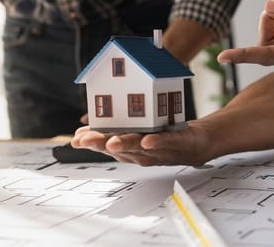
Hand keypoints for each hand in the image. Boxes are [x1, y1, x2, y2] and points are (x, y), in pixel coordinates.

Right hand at [70, 120, 214, 165]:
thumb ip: (113, 129)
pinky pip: (166, 142)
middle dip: (101, 145)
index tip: (76, 139)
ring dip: (125, 145)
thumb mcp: (136, 132)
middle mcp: (142, 151)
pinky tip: (147, 141)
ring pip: (139, 147)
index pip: (107, 145)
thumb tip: (86, 123)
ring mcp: (159, 148)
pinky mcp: (177, 141)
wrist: (197, 145)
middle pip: (120, 149)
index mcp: (131, 148)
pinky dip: (156, 142)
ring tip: (111, 142)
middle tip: (85, 141)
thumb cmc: (164, 138)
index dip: (91, 143)